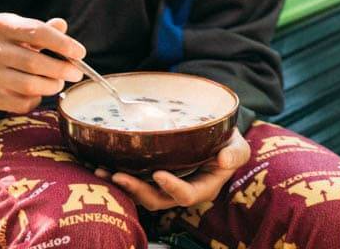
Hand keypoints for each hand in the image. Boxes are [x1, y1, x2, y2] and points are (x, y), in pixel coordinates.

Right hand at [0, 14, 85, 112]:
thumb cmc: (10, 41)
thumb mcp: (23, 28)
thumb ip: (44, 29)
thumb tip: (62, 25)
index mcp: (1, 26)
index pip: (36, 33)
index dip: (62, 44)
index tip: (80, 53)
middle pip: (33, 63)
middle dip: (61, 69)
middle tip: (76, 72)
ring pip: (29, 86)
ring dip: (52, 85)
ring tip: (59, 81)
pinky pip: (22, 103)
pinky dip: (38, 98)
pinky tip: (40, 91)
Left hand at [94, 128, 249, 210]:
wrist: (217, 140)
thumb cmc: (228, 144)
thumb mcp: (239, 146)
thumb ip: (235, 153)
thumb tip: (225, 159)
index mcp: (203, 187)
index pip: (186, 195)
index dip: (172, 187)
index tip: (159, 173)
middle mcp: (181, 191)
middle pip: (157, 199)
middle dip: (137, 189)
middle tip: (118, 176)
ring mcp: (165, 186)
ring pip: (141, 193)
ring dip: (121, 185)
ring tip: (102, 172)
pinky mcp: (153, 178)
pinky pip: (135, 181)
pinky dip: (117, 175)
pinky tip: (100, 166)